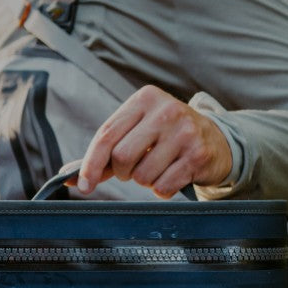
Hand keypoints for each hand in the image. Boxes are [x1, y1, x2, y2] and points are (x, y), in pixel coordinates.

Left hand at [76, 84, 232, 198]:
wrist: (215, 139)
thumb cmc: (165, 137)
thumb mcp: (138, 131)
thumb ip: (106, 151)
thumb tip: (71, 177)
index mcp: (144, 98)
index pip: (106, 134)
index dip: (91, 164)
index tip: (84, 185)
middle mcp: (166, 110)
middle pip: (122, 157)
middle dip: (123, 172)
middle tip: (134, 170)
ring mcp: (185, 132)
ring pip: (142, 175)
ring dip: (145, 181)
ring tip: (159, 168)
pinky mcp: (198, 155)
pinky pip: (163, 187)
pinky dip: (162, 189)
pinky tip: (173, 175)